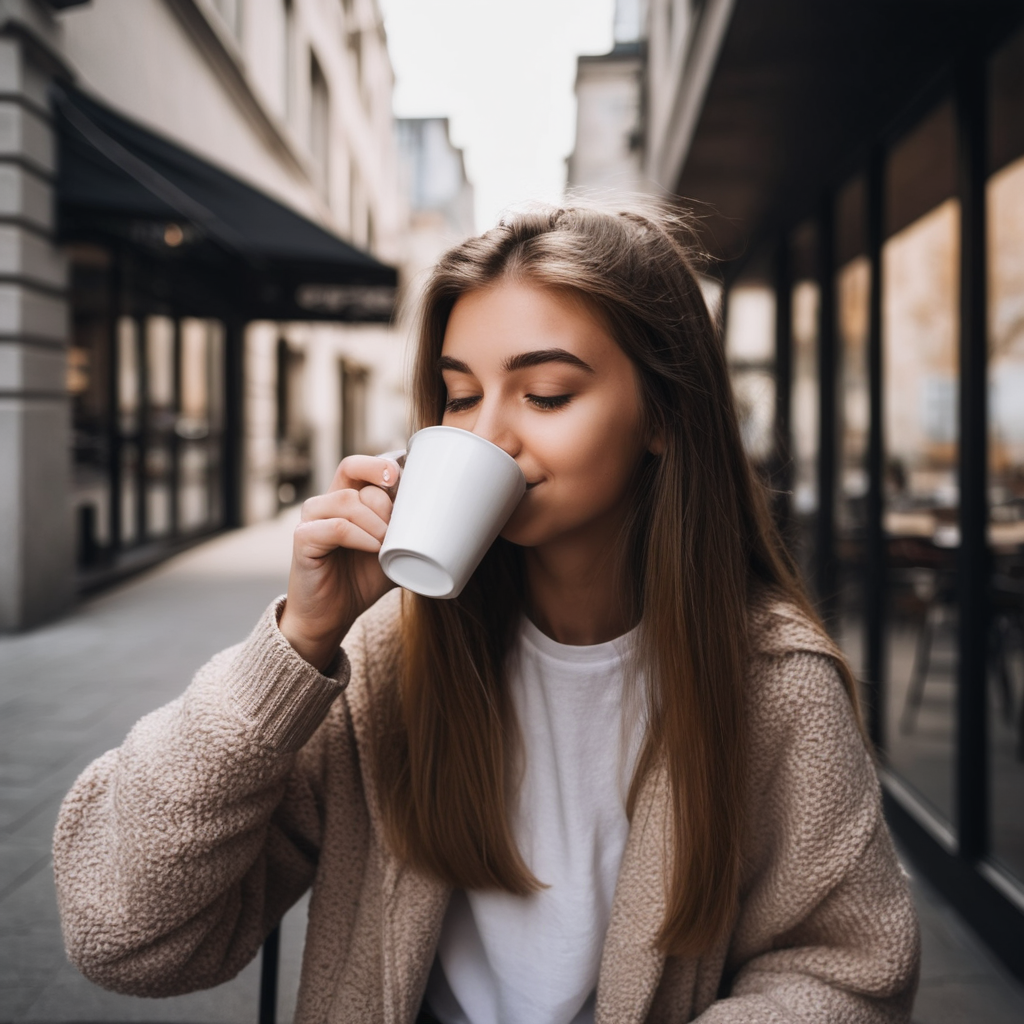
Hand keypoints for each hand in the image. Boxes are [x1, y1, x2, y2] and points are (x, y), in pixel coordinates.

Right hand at [278, 455, 400, 670]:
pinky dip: (360, 536)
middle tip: (397, 528)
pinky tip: (374, 550)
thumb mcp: (394, 551)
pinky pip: (334, 527)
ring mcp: (312, 519)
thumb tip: (447, 518)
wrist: (332, 615)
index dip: (380, 466)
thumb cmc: (362, 580)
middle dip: (383, 500)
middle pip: (352, 472)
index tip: (402, 481)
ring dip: (375, 521)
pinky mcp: (303, 539)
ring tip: (386, 544)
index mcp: (346, 499)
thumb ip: (410, 531)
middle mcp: (326, 502)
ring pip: (346, 500)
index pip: (358, 465)